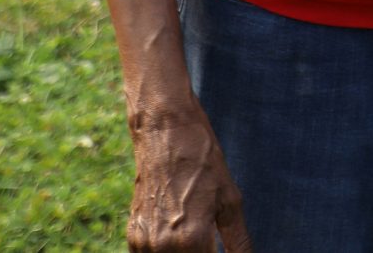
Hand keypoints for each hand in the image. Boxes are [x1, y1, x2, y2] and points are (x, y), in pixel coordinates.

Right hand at [128, 116, 252, 251]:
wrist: (164, 132)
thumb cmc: (202, 161)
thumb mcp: (230, 201)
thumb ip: (238, 242)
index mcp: (192, 240)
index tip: (220, 249)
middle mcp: (163, 247)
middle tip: (213, 243)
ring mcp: (144, 243)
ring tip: (199, 237)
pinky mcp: (134, 235)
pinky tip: (182, 237)